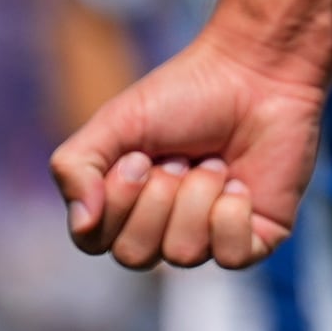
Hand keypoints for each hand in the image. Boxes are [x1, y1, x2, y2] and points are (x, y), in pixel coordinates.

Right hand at [52, 36, 318, 272]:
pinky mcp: (254, 239)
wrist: (255, 73)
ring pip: (184, 253)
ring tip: (215, 162)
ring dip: (198, 196)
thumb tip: (83, 222)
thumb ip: (77, 166)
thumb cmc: (184, 94)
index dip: (117, 202)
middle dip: (158, 199)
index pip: (95, 240)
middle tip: (181, 157)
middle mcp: (163, 229)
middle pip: (136, 255)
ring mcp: (209, 238)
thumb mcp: (116, 121)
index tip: (139, 156)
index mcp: (124, 206)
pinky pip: (232, 257)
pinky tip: (240, 184)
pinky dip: (232, 215)